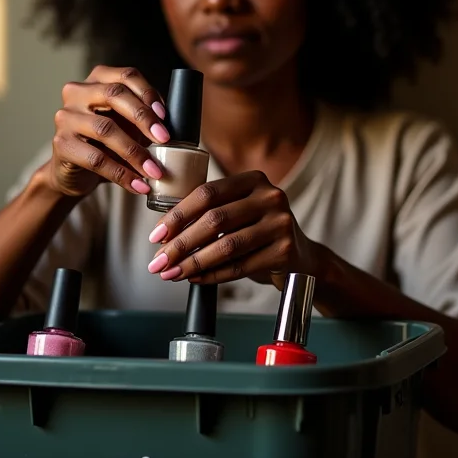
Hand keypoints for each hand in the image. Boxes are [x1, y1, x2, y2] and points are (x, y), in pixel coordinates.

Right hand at [47, 65, 170, 196]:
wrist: (75, 173)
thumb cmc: (106, 142)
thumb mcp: (126, 123)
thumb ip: (145, 115)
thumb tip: (175, 122)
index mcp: (98, 79)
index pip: (126, 75)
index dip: (148, 93)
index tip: (165, 116)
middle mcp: (77, 92)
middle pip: (114, 95)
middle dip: (143, 118)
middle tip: (165, 139)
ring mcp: (65, 117)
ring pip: (105, 129)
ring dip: (136, 153)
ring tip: (155, 171)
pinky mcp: (61, 144)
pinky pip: (96, 159)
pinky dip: (122, 174)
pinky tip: (139, 185)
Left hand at [146, 170, 319, 285]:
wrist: (301, 258)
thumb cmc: (258, 232)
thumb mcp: (239, 211)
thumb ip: (210, 212)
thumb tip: (163, 232)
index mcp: (253, 179)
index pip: (207, 193)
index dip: (178, 214)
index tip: (156, 235)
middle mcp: (270, 196)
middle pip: (214, 219)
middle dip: (180, 243)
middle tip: (158, 261)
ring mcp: (280, 223)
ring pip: (226, 245)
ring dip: (193, 262)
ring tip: (171, 273)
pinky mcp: (285, 251)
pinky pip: (239, 266)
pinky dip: (213, 275)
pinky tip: (195, 278)